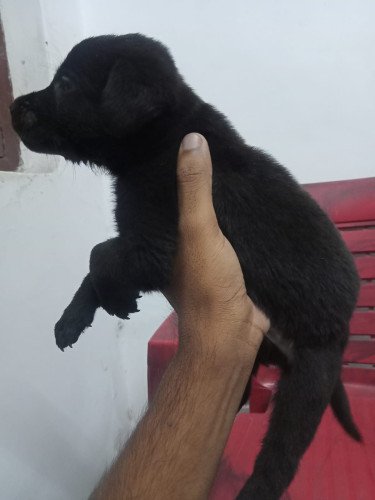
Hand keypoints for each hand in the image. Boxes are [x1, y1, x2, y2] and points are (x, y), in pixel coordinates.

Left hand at [164, 133, 269, 363]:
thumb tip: (192, 138)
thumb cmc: (208, 283)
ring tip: (240, 172)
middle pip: (194, 209)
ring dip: (226, 206)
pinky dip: (243, 225)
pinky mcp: (233, 268)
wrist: (234, 334)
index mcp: (166, 238)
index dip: (176, 173)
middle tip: (221, 153)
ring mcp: (209, 259)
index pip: (168, 197)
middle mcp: (184, 246)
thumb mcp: (198, 229)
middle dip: (205, 187)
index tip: (186, 145)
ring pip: (217, 224)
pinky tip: (255, 205)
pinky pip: (236, 239)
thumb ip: (195, 189)